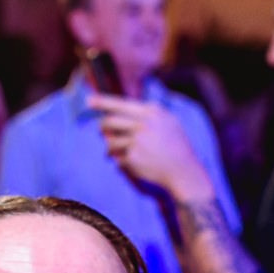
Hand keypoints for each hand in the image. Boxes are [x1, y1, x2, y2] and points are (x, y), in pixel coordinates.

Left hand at [88, 94, 216, 201]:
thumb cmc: (176, 146)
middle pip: (109, 122)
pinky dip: (120, 161)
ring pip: (110, 142)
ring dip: (110, 148)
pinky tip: (131, 163)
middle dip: (102, 128)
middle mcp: (143, 125)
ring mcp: (137, 142)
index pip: (120, 104)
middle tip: (102, 131)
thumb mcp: (168, 122)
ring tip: (117, 152)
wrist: (184, 171)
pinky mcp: (132, 158)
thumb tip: (120, 112)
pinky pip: (117, 158)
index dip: (102, 102)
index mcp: (152, 113)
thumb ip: (147, 114)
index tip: (89, 101)